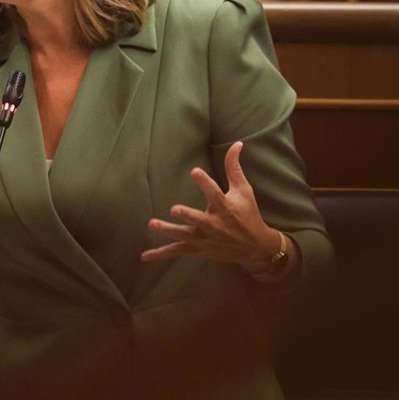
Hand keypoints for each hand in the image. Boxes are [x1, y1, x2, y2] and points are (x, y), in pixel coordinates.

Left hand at [141, 141, 281, 272]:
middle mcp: (215, 225)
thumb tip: (236, 144)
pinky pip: (177, 251)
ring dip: (168, 231)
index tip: (194, 171)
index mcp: (226, 209)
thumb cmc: (248, 214)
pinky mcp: (198, 249)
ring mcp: (205, 239)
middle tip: (174, 209)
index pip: (215, 194)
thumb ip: (234, 168)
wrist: (254, 247)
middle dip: (188, 215)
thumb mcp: (244, 190)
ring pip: (185, 236)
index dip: (205, 183)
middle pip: (199, 220)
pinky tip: (144, 256)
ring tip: (152, 224)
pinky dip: (160, 254)